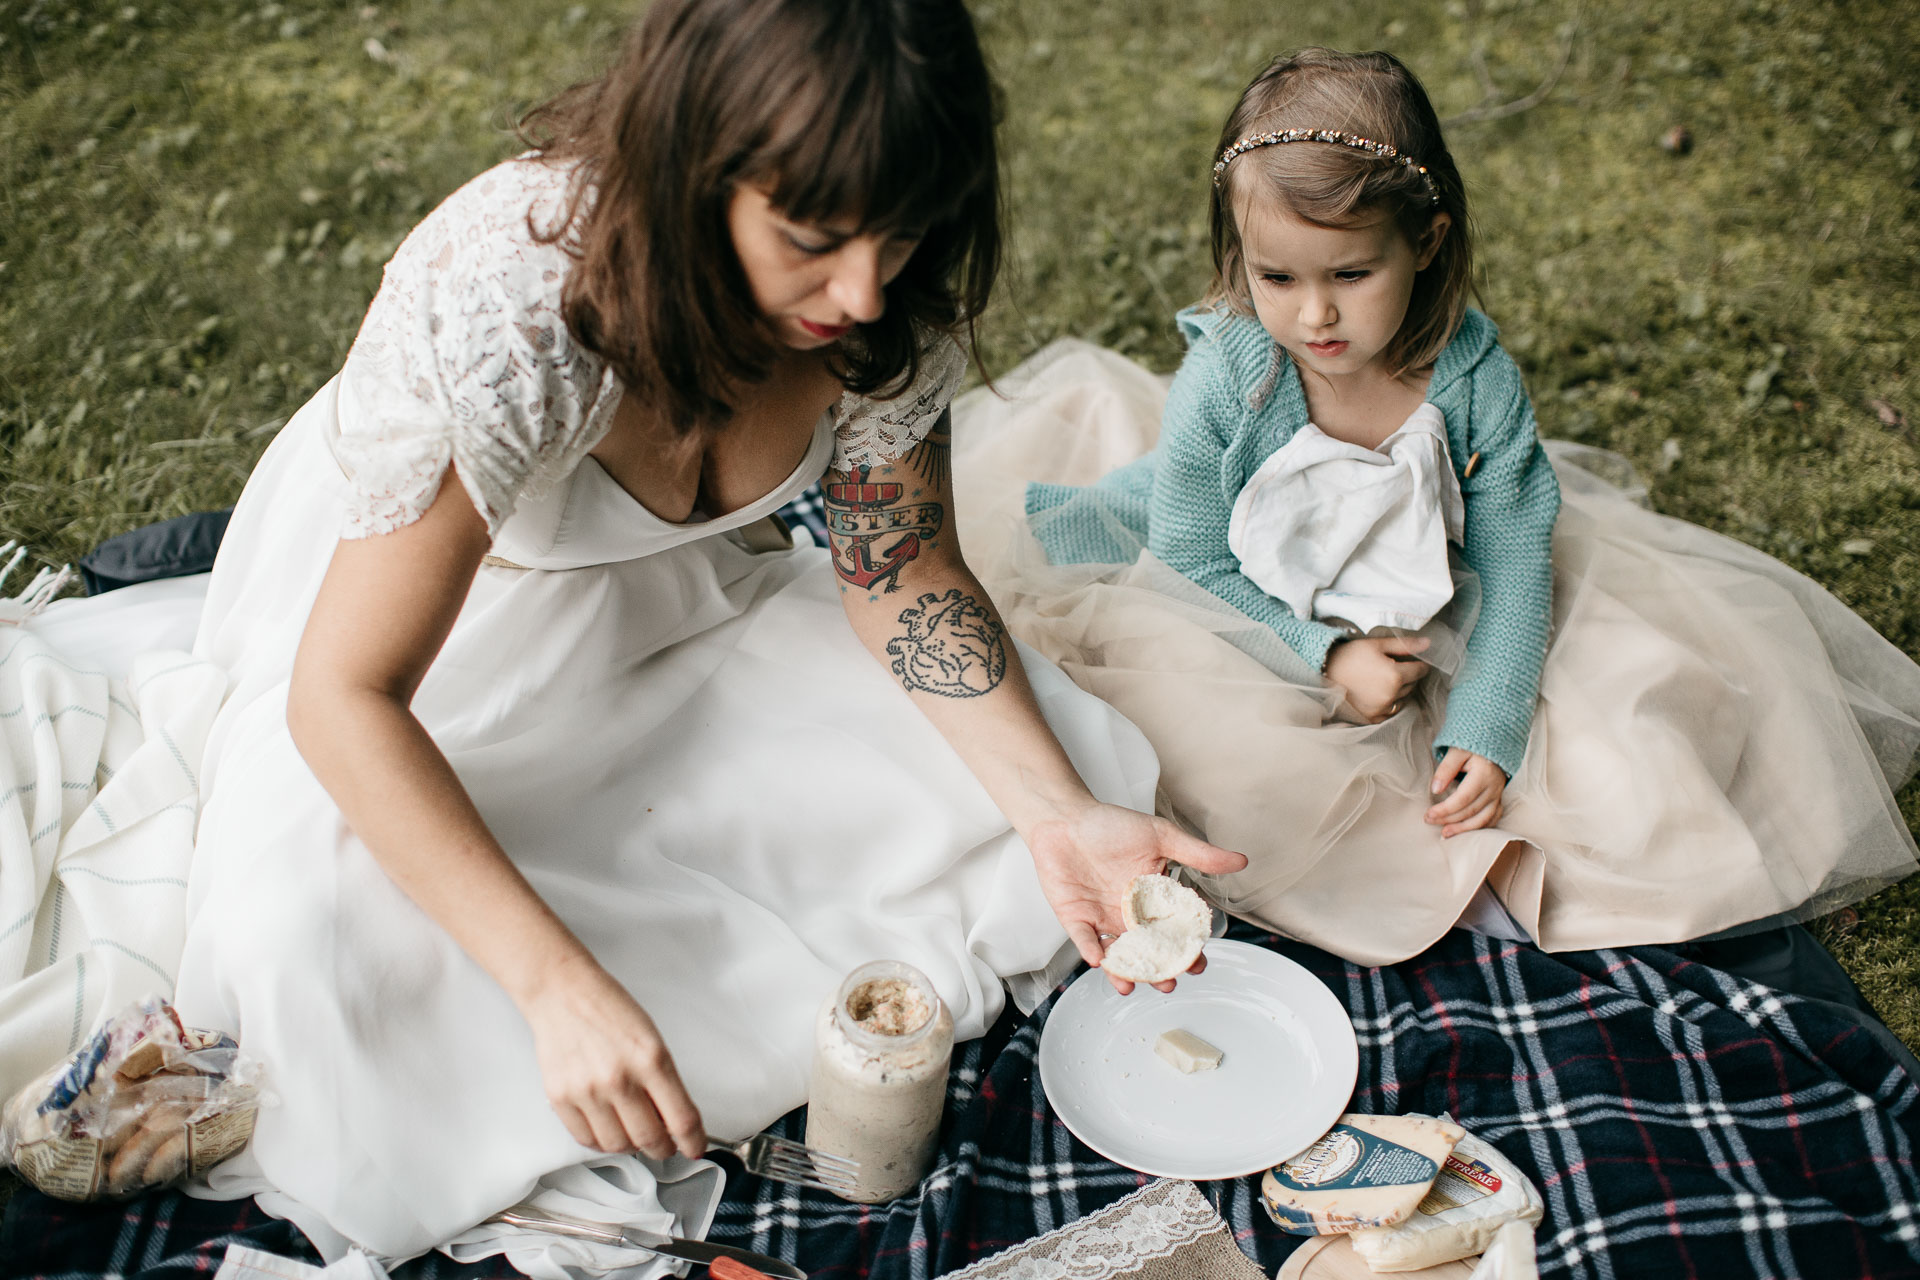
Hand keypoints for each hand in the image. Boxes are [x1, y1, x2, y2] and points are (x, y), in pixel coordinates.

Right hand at [520, 954, 706, 1159]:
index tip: (694, 1147)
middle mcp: (619, 1079)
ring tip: (634, 1135)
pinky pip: (586, 1139)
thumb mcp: (651, 1038)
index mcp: (650, 1059)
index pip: (681, 1119)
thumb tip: (672, 1119)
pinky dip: (602, 1142)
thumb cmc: (608, 1009)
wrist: (562, 993)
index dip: (692, 1141)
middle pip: (651, 1139)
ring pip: (618, 1145)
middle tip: (665, 1145)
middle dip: (663, 1148)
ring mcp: (588, 1091)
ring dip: (632, 1146)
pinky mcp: (561, 1098)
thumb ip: (663, 1080)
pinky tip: (608, 1130)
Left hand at [1025, 803, 1247, 995]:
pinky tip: (1098, 960)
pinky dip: (1090, 951)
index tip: (1197, 963)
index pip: (1174, 931)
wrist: (1065, 817)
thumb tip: (1240, 861)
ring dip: (1124, 972)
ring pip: (1117, 954)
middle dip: (1158, 970)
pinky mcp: (1076, 919)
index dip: (1186, 950)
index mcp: (1153, 899)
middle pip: (1148, 951)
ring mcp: (1102, 919)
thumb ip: (1198, 854)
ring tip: (1132, 985)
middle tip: (1168, 982)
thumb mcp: (1161, 837)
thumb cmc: (1111, 825)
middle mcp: (1129, 915)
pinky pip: (1084, 940)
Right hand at [1325, 636, 1430, 722]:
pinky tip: (1378, 692)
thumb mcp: (1376, 645)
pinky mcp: (1373, 717)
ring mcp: (1382, 708)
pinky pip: (1391, 710)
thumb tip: (1428, 644)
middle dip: (1408, 675)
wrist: (1323, 672)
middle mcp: (1391, 695)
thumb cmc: (1350, 655)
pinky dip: (1389, 702)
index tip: (1412, 659)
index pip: (1420, 670)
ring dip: (1400, 689)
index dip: (1419, 663)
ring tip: (1385, 679)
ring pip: (1403, 698)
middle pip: (1413, 684)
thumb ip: (1404, 645)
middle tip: (1394, 666)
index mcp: (1395, 675)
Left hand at [1427, 748, 1506, 836]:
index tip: (1428, 814)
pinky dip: (1478, 827)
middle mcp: (1494, 787)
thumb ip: (1446, 768)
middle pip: (1471, 810)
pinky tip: (1464, 831)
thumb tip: (1435, 789)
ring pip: (1483, 819)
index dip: (1445, 809)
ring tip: (1445, 833)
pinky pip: (1492, 819)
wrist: (1493, 743)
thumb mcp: (1457, 751)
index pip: (1463, 798)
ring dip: (1463, 829)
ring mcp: (1498, 795)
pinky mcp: (1499, 799)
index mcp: (1484, 774)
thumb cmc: (1472, 747)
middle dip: (1448, 819)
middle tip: (1429, 820)